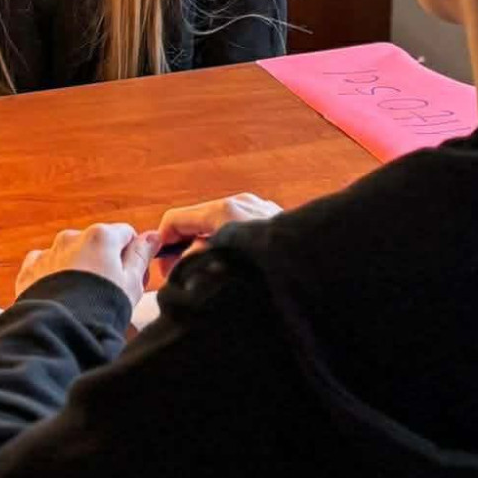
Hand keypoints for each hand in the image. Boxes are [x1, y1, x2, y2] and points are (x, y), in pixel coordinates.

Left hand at [16, 223, 157, 309]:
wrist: (59, 331)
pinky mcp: (29, 270)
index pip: (126, 234)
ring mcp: (49, 253)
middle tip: (107, 292)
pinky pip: (45, 266)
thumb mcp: (132, 283)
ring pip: (70, 254)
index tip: (132, 277)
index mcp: (101, 236)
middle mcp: (72, 237)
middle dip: (103, 262)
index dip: (132, 256)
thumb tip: (152, 236)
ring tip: (82, 299)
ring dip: (78, 269)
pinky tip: (60, 297)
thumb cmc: (100, 308)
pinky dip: (53, 276)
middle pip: (97, 243)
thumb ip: (142, 255)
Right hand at [153, 192, 281, 265]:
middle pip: (197, 220)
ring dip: (208, 246)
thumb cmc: (266, 265)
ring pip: (219, 224)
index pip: (176, 218)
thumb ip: (194, 258)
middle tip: (183, 275)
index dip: (162, 242)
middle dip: (185, 246)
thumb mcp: (220, 263)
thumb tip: (181, 262)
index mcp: (222, 210)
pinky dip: (230, 243)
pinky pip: (241, 227)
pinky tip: (237, 264)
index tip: (163, 268)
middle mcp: (240, 202)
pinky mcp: (275, 218)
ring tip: (211, 272)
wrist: (315, 263)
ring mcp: (259, 207)